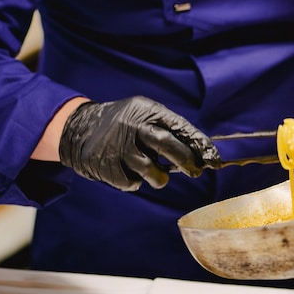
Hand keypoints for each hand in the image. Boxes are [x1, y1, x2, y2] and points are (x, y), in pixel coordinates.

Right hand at [58, 95, 220, 190]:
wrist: (78, 128)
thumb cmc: (122, 124)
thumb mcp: (143, 115)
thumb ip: (168, 130)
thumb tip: (200, 154)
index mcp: (146, 110)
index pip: (178, 125)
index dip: (199, 143)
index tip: (214, 158)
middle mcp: (132, 126)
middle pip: (167, 145)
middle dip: (186, 161)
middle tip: (195, 171)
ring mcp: (118, 146)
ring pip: (151, 170)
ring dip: (160, 178)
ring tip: (157, 175)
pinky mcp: (106, 165)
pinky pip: (131, 182)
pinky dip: (134, 182)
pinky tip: (129, 172)